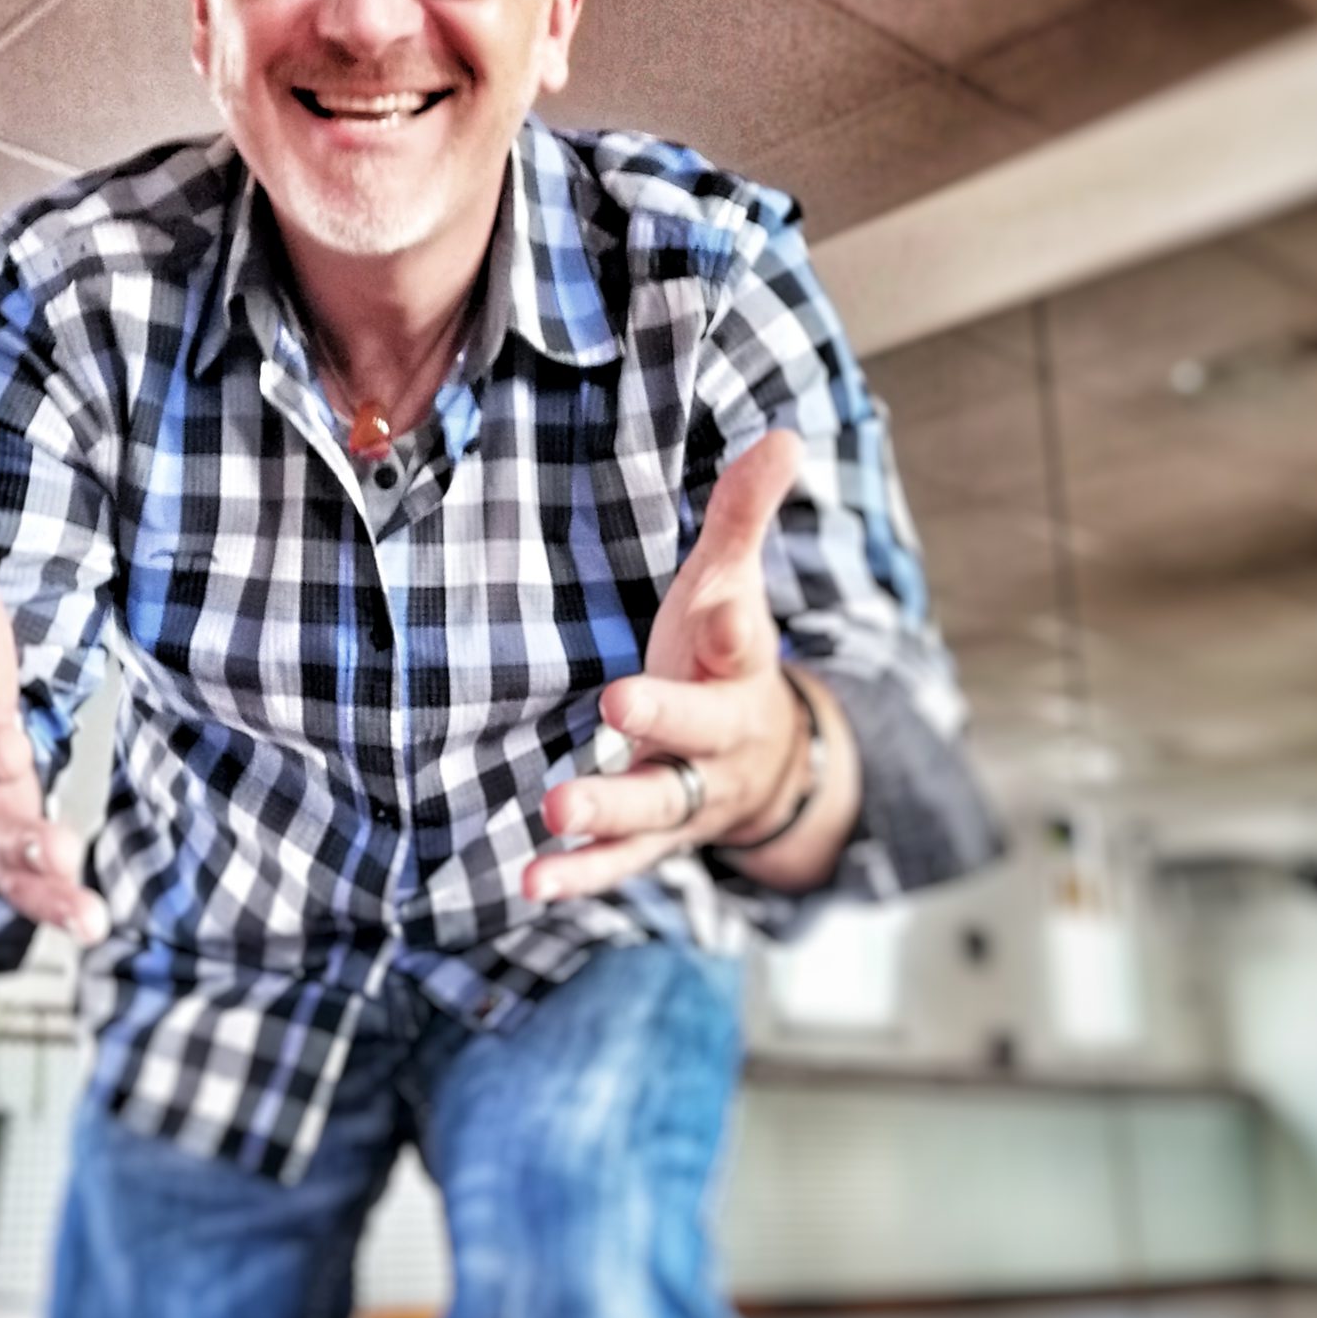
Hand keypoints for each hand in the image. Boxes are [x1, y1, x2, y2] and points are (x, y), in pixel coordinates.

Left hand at [526, 431, 817, 903]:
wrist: (770, 770)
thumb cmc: (726, 660)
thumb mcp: (734, 586)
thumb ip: (744, 518)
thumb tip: (785, 436)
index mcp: (742, 665)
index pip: (743, 638)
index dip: (732, 623)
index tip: (720, 608)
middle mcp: (722, 735)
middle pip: (699, 728)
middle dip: (662, 716)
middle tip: (617, 702)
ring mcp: (690, 793)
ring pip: (657, 805)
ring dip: (608, 807)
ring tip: (557, 806)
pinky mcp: (655, 839)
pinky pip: (621, 862)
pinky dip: (580, 874)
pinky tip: (531, 881)